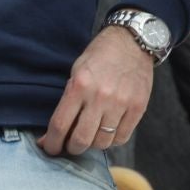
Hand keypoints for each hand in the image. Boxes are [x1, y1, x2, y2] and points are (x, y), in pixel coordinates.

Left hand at [39, 26, 154, 155]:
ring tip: (92, 135)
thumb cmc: (99, 57)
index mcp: (79, 86)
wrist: (132, 41)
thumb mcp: (76, 72)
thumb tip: (53, 134)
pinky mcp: (138, 107)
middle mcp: (100, 96)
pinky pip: (122, 137)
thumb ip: (67, 102)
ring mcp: (121, 103)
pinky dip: (113, 139)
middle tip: (71, 145)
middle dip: (72, 148)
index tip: (50, 148)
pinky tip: (109, 130)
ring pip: (102, 142)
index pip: (59, 126)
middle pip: (81, 140)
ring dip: (93, 144)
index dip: (51, 143)